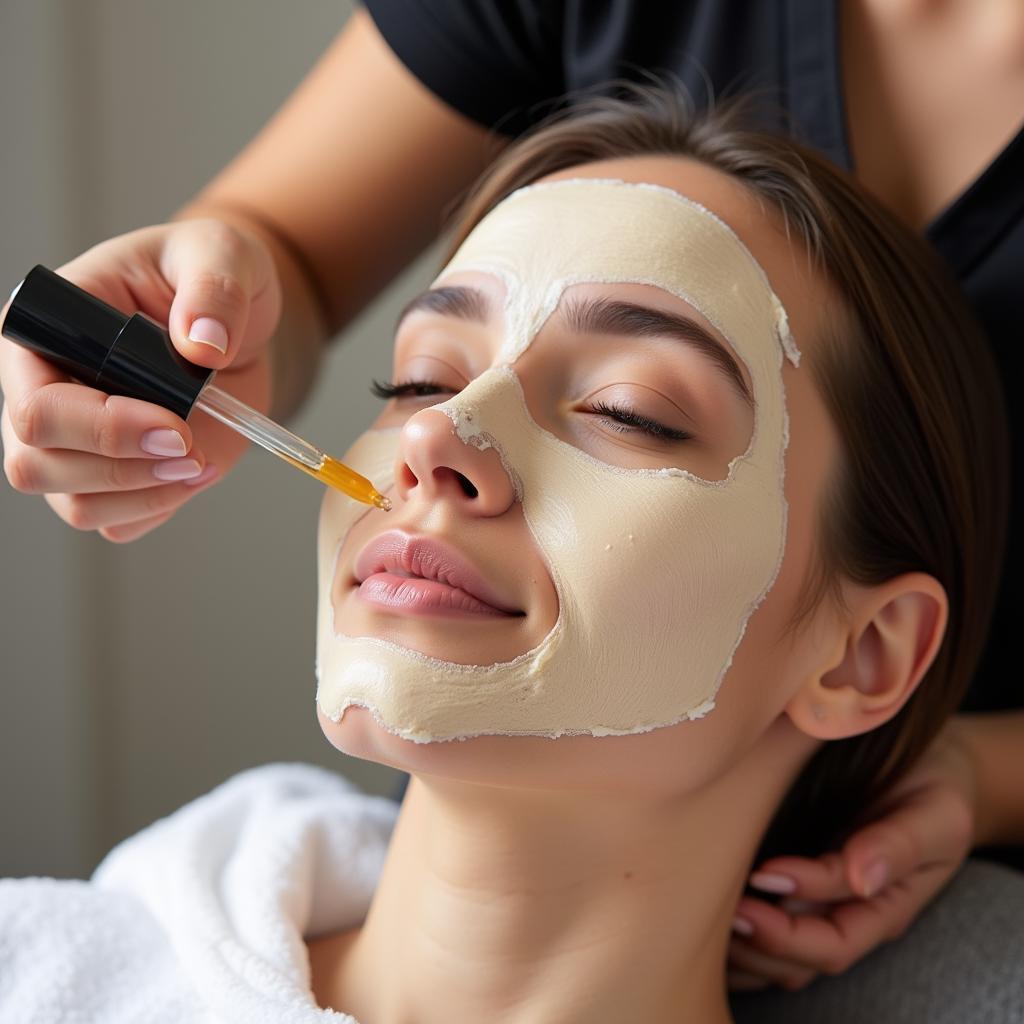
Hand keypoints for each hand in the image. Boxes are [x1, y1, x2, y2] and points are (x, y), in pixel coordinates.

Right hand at [0, 218, 280, 540]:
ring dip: (144, 494)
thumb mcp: (221, 255)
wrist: (242, 324)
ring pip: (74, 503)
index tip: (174, 426)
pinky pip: (117, 521)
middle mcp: (45, 391)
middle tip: (192, 450)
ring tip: (202, 461)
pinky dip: (159, 508)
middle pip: (35, 464)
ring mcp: (76, 441)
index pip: (34, 403)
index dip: (99, 426)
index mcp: (45, 330)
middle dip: (120, 468)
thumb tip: (203, 345)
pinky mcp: (116, 475)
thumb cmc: (211, 274)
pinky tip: (198, 471)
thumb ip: (215, 289)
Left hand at [727, 721, 976, 990]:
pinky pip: (761, 922)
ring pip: (772, 955)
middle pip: (796, 962)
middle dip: (756, 942)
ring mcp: (815, 900)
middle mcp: (843, 912)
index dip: (794, 925)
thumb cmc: (934, 787)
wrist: (930, 762)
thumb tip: (862, 876)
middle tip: (721, 906)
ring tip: (702, 910)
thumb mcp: (935, 813)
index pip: (833, 942)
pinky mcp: (789, 877)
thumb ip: (899, 844)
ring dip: (738, 944)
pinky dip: (731, 929)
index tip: (763, 876)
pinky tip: (698, 900)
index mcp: (881, 906)